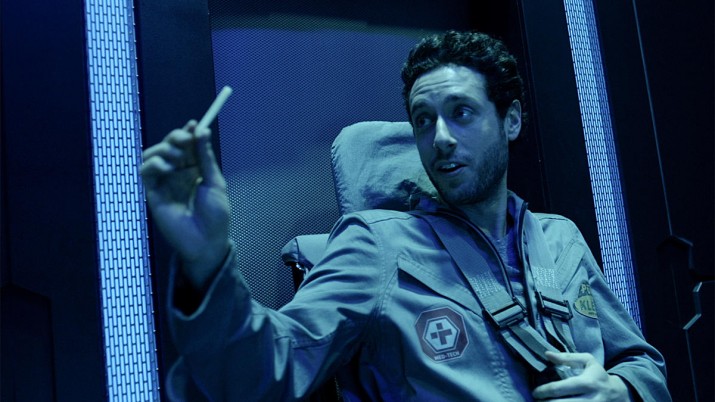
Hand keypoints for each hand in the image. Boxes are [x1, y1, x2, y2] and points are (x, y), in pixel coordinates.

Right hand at [141, 120, 230, 288]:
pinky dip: (154, 164)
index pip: (186, 145)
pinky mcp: (153, 194)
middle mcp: (177, 174)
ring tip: (178, 160)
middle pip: (169, 146)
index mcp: (194, 170)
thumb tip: (202, 130)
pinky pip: (145, 172)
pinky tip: (168, 169)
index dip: (188, 133)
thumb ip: (205, 157)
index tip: (194, 124)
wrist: (207, 241)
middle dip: (175, 137)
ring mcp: (164, 183)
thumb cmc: (216, 216)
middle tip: (185, 138)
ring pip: (152, 155)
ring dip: (163, 150)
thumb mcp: (215, 182)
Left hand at [532, 351, 631, 400]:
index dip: (544, 391)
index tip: (535, 392)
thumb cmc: (598, 375)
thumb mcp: (587, 361)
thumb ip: (567, 357)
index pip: (560, 388)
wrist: (618, 394)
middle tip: (537, 401)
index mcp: (587, 383)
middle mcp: (591, 399)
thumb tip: (547, 354)